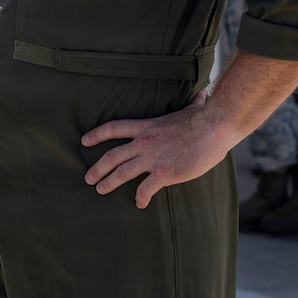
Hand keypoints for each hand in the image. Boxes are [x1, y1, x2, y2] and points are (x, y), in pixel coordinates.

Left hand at [80, 91, 236, 208]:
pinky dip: (140, 198)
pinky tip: (140, 204)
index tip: (84, 140)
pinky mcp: (164, 173)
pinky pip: (145, 189)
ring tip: (100, 190)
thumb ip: (192, 102)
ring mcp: (152, 158)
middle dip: (97, 168)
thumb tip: (202, 93)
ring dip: (108, 183)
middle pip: (111, 156)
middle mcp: (144, 142)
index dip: (97, 134)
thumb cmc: (204, 117)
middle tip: (88, 178)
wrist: (213, 128)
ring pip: (121, 173)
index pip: (114, 128)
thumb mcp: (191, 107)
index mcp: (146, 126)